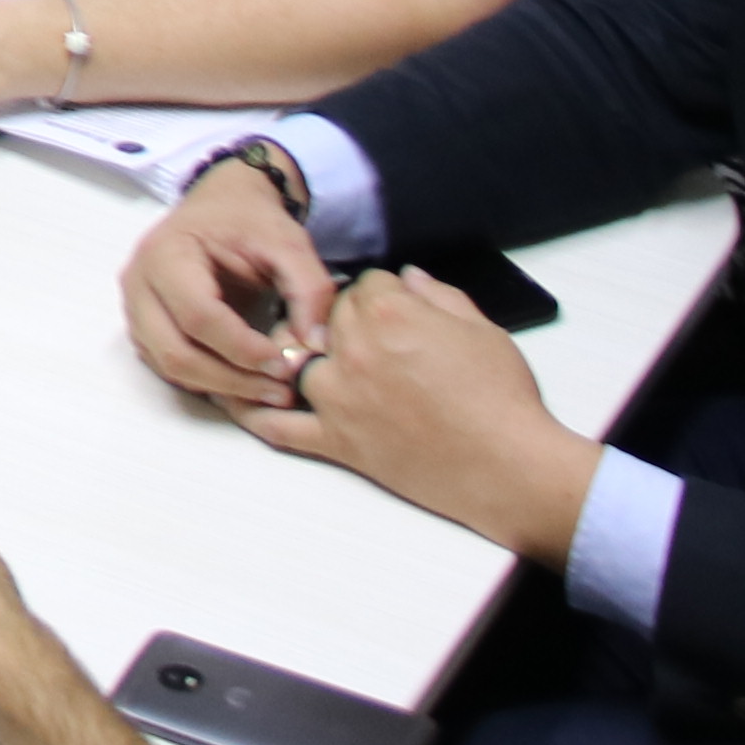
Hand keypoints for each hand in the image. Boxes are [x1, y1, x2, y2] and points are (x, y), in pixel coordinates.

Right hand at [120, 160, 335, 412]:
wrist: (221, 204)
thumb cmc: (249, 221)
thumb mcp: (288, 242)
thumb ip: (309, 288)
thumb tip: (314, 346)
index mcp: (167, 253)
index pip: (198, 316)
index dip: (242, 349)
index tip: (285, 365)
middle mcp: (139, 284)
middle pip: (176, 353)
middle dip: (232, 381)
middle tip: (281, 391)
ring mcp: (135, 309)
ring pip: (170, 369)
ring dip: (222, 388)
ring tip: (270, 391)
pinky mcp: (143, 328)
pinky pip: (169, 369)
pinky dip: (208, 383)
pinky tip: (246, 381)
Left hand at [245, 263, 600, 561]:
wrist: (508, 466)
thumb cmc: (502, 397)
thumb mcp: (480, 328)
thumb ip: (437, 295)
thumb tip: (409, 278)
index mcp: (390, 313)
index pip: (363, 284)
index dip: (377, 294)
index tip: (386, 306)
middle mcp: (354, 349)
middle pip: (324, 316)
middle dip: (336, 319)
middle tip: (354, 333)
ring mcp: (339, 397)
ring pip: (294, 360)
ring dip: (294, 355)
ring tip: (293, 354)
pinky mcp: (337, 442)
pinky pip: (280, 428)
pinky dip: (253, 415)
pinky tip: (237, 401)